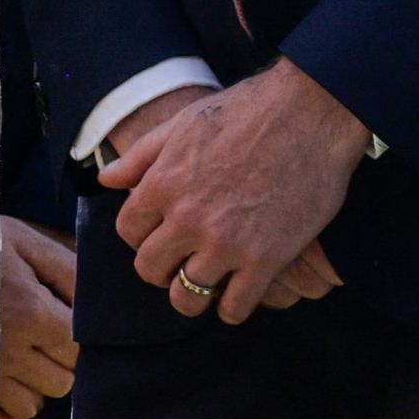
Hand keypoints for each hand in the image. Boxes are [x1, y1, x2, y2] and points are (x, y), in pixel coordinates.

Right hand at [0, 218, 78, 418]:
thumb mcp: (26, 243)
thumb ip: (69, 271)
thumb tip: (100, 305)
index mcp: (30, 311)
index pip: (77, 350)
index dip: (73, 336)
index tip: (58, 319)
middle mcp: (6, 350)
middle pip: (60, 383)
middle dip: (56, 362)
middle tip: (38, 336)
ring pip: (30, 407)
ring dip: (31, 387)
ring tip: (16, 355)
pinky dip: (6, 414)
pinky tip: (5, 388)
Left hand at [104, 63, 366, 324]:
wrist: (312, 111)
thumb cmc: (248, 110)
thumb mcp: (184, 123)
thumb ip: (141, 155)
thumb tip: (106, 178)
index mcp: (163, 183)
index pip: (129, 232)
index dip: (143, 236)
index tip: (163, 235)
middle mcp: (186, 218)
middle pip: (151, 270)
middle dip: (163, 270)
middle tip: (182, 264)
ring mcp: (225, 242)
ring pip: (187, 298)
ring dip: (194, 296)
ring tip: (209, 286)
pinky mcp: (264, 259)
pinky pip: (234, 308)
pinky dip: (233, 308)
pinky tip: (241, 292)